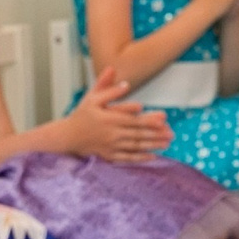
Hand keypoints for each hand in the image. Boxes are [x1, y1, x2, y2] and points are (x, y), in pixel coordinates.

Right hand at [58, 68, 174, 160]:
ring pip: (135, 146)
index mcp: (109, 118)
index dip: (148, 119)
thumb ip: (106, 87)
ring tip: (167, 144)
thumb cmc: (81, 115)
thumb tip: (123, 80)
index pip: (133, 119)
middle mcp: (111, 133)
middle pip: (137, 134)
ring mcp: (111, 146)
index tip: (163, 119)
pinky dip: (140, 158)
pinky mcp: (109, 155)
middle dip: (156, 134)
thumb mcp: (92, 98)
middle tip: (172, 134)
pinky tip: (153, 157)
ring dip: (152, 146)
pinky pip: (127, 158)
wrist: (67, 136)